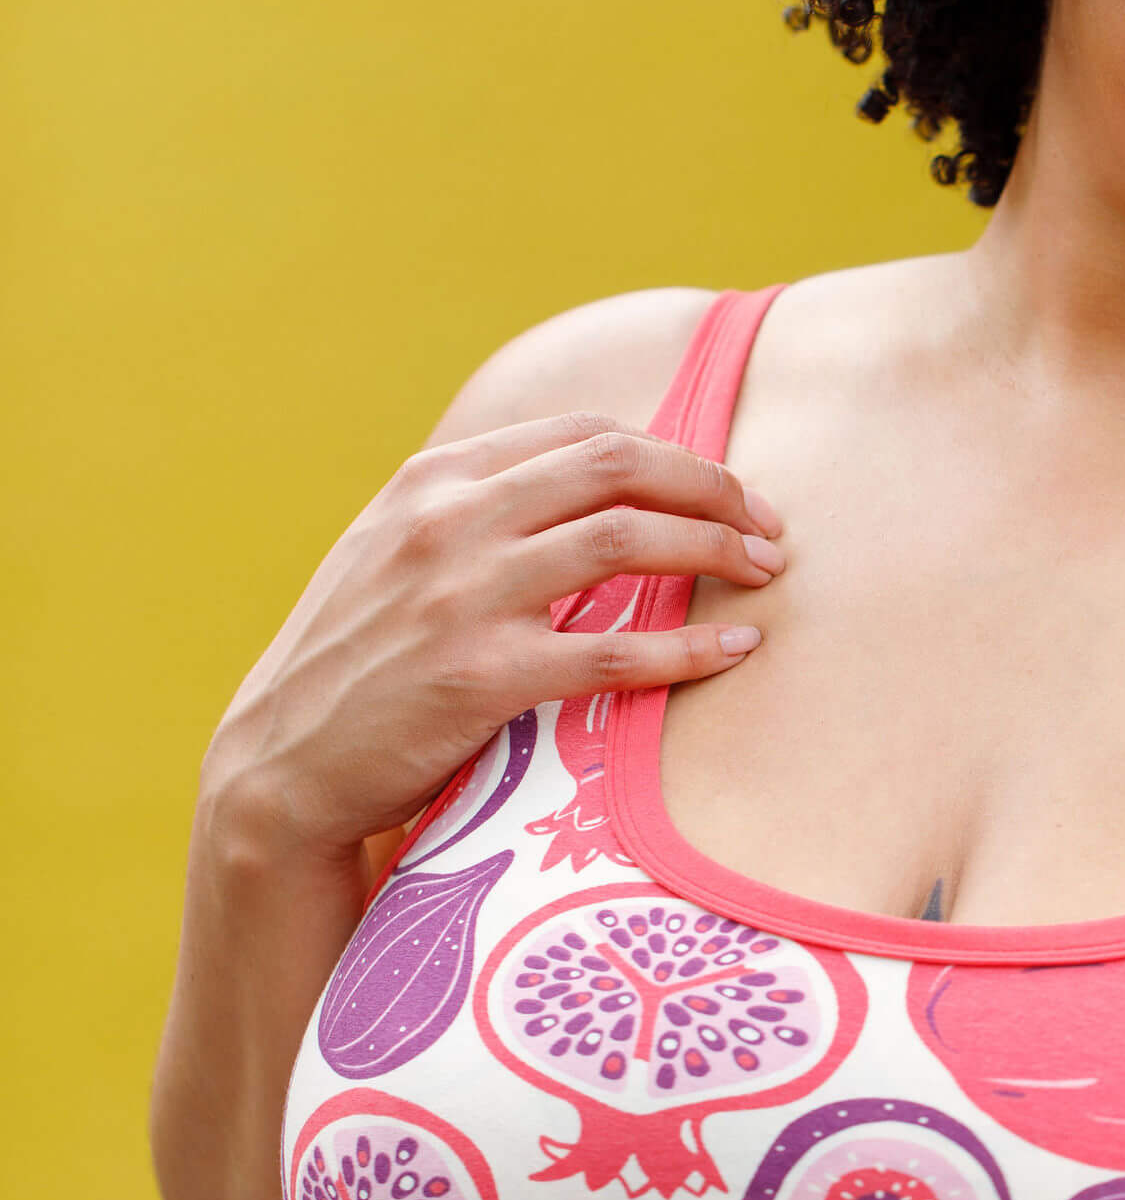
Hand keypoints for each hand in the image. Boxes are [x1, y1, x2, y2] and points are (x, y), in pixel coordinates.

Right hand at [199, 414, 783, 866]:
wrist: (280, 766)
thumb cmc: (357, 662)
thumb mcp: (397, 552)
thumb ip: (480, 510)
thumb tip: (597, 488)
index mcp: (435, 479)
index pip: (584, 433)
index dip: (673, 454)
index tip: (725, 489)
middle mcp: (449, 521)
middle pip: (618, 466)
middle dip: (712, 486)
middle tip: (767, 524)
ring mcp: (463, 597)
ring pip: (626, 541)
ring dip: (715, 548)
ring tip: (764, 572)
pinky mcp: (481, 678)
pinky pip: (615, 654)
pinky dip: (690, 648)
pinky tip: (735, 648)